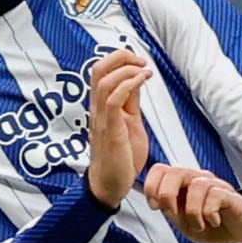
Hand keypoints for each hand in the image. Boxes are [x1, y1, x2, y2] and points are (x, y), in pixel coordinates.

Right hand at [82, 49, 151, 207]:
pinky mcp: (109, 130)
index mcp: (101, 107)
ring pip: (103, 81)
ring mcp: (101, 119)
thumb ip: (130, 104)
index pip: (102, 72)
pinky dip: (128, 85)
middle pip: (97, 70)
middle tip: (141, 61)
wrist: (110, 185)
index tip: (140, 62)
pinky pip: (112, 100)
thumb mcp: (130, 123)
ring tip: (144, 70)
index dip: (120, 60)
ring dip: (126, 69)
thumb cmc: (121, 157)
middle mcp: (97, 109)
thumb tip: (136, 82)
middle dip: (120, 57)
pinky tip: (142, 81)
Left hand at [139, 161, 241, 242]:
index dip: (151, 186)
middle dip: (167, 196)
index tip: (155, 206)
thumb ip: (169, 210)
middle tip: (174, 214)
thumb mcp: (184, 221)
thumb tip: (153, 202)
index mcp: (183, 185)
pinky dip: (209, 214)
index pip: (160, 170)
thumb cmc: (215, 224)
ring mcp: (215, 185)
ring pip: (195, 186)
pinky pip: (214, 196)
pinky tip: (213, 220)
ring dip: (193, 213)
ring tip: (200, 224)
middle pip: (174, 172)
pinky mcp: (230, 194)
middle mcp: (198, 180)